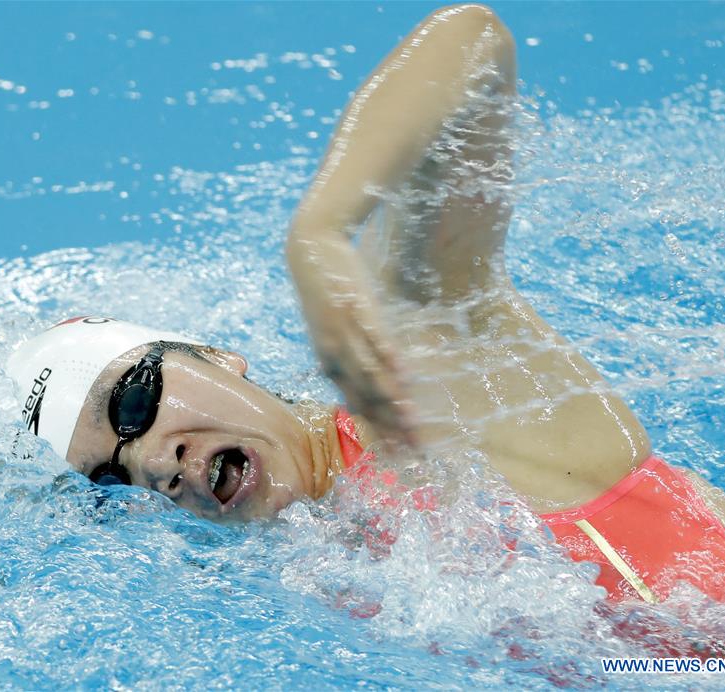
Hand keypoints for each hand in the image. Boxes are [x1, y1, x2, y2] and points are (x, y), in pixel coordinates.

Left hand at [288, 232, 418, 451]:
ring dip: (392, 398)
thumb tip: (342, 372)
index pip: (357, 404)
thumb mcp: (327, 327)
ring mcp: (345, 331)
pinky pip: (375, 337)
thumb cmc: (324, 288)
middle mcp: (335, 353)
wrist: (310, 248)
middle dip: (391, 427)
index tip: (398, 453)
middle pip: (367, 397)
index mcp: (330, 361)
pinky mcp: (356, 307)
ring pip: (371, 372)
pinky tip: (405, 372)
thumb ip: (338, 353)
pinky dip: (389, 356)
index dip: (378, 430)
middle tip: (414, 451)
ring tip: (412, 421)